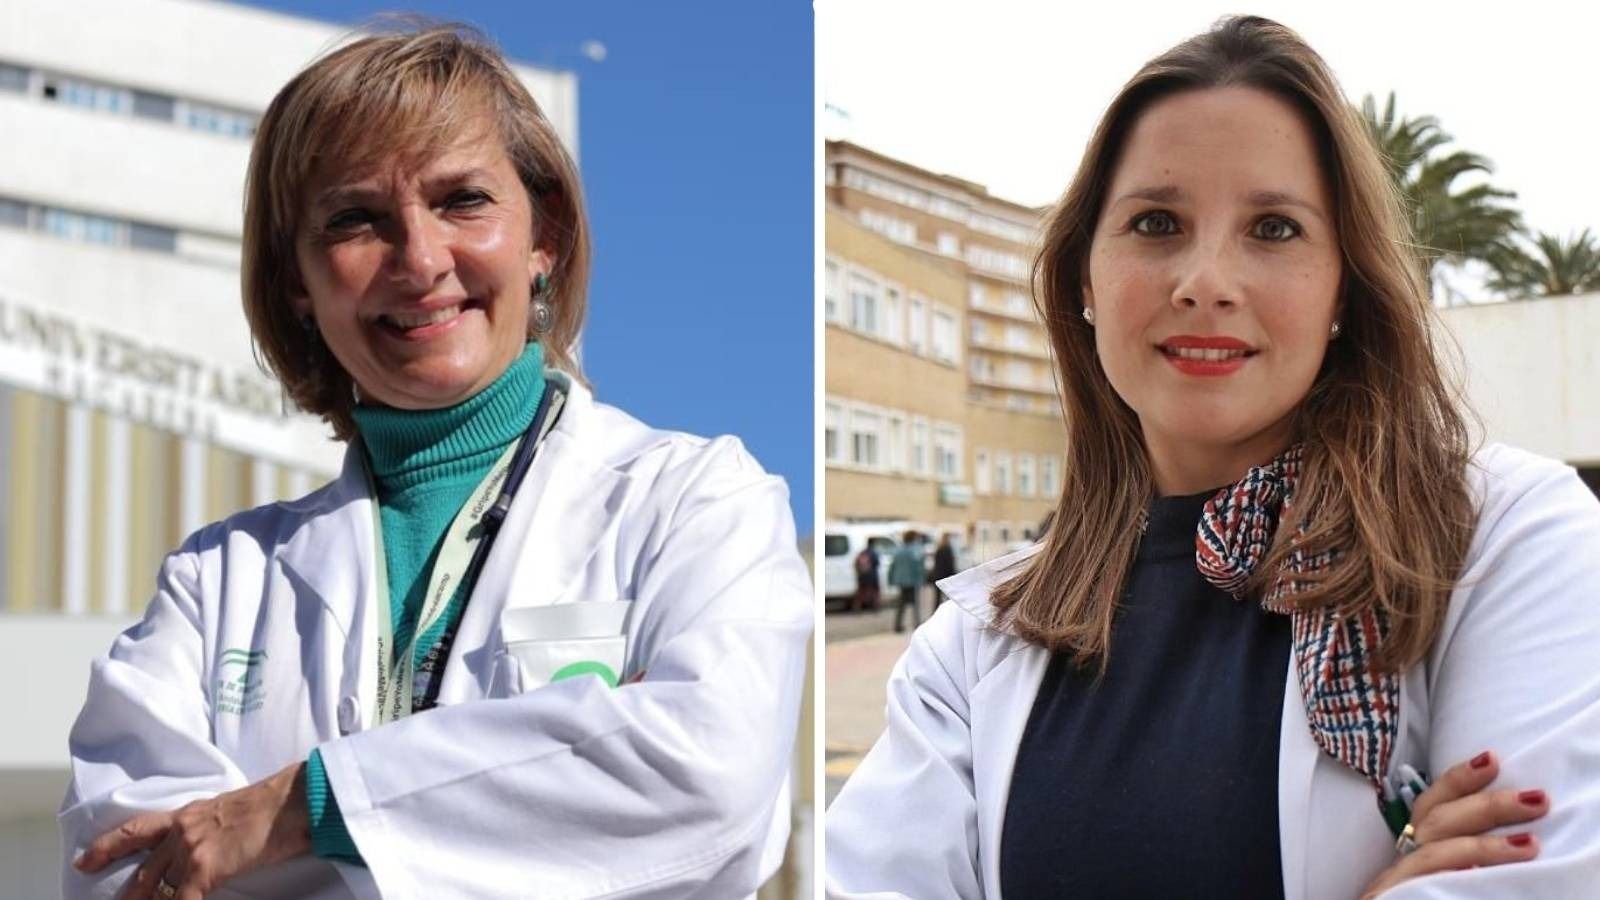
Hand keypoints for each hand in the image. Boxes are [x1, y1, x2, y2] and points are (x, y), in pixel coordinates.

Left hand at [75, 762, 312, 899]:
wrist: (293, 800)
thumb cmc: (275, 805)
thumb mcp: (233, 811)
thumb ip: (214, 829)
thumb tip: (214, 848)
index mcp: (188, 813)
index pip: (138, 830)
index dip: (107, 847)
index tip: (85, 862)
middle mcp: (182, 830)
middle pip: (143, 870)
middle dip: (126, 895)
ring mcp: (191, 849)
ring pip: (156, 889)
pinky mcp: (205, 868)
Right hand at [1360, 751, 1547, 897]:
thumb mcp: (1442, 888)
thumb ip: (1461, 868)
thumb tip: (1517, 843)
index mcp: (1412, 859)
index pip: (1431, 809)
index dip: (1458, 780)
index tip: (1493, 758)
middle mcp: (1399, 870)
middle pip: (1435, 824)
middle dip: (1485, 806)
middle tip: (1536, 798)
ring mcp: (1395, 892)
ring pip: (1433, 856)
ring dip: (1483, 846)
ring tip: (1530, 845)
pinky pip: (1422, 889)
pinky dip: (1453, 877)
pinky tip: (1482, 876)